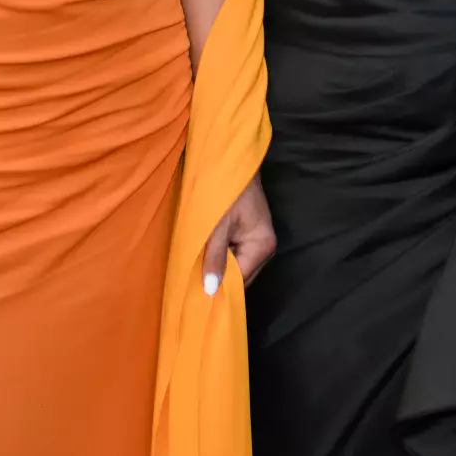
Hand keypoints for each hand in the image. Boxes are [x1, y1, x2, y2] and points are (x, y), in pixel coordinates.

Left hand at [202, 174, 275, 295]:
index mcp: (262, 245)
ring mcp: (257, 238)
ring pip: (235, 264)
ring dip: (216, 266)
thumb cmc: (223, 188)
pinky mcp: (248, 230)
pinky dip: (219, 254)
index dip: (220, 288)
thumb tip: (211, 290)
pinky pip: (233, 251)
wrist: (228, 157)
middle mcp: (264, 246)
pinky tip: (202, 255)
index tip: (196, 297)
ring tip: (194, 271)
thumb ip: (214, 257)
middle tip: (190, 285)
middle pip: (240, 274)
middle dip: (218, 278)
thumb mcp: (216, 225)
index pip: (241, 280)